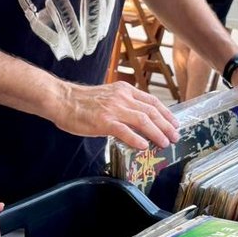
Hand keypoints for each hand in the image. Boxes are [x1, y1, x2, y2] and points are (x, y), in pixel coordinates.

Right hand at [54, 81, 179, 149]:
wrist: (62, 99)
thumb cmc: (82, 102)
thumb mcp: (108, 97)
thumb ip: (124, 105)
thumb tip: (138, 120)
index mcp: (125, 90)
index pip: (152, 101)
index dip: (166, 113)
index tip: (174, 123)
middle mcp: (122, 97)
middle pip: (152, 111)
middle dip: (166, 125)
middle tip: (175, 136)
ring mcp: (114, 109)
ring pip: (143, 120)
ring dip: (157, 133)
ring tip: (164, 143)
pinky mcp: (104, 121)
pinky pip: (125, 131)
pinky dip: (137, 139)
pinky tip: (144, 146)